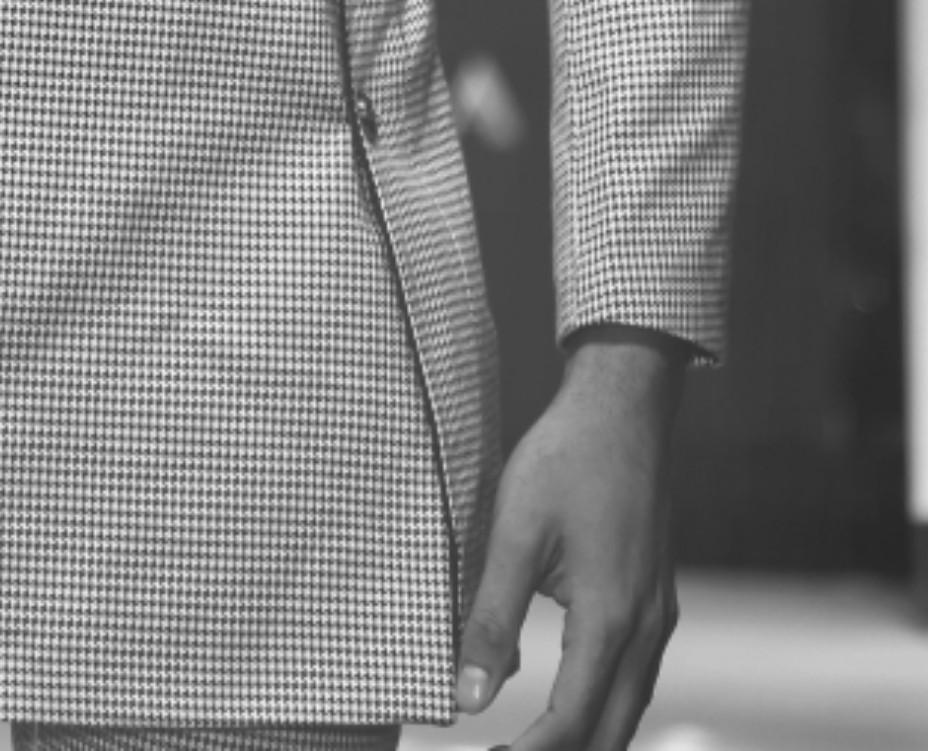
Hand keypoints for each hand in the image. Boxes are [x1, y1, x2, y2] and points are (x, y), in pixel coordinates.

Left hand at [456, 326, 687, 749]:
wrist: (623, 407)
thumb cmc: (565, 459)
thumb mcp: (514, 532)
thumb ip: (490, 619)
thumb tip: (466, 697)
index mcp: (610, 618)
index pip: (571, 723)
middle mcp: (645, 630)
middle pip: (609, 734)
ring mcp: (658, 617)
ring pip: (627, 712)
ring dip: (582, 736)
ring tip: (526, 742)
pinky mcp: (656, 601)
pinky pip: (634, 679)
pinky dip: (602, 706)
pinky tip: (565, 700)